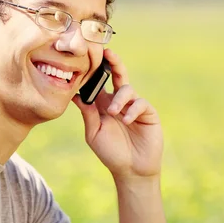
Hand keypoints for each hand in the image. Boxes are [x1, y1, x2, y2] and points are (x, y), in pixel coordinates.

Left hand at [72, 48, 163, 180]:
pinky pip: (140, 103)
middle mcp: (119, 101)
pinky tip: (126, 121)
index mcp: (104, 104)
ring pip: (127, 89)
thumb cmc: (111, 152)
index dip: (96, 70)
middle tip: (108, 53)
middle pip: (118, 75)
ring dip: (119, 99)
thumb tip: (75, 94)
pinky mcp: (148, 113)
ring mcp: (134, 106)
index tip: (88, 57)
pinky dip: (131, 110)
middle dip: (114, 63)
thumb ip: (88, 113)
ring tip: (114, 113)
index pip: (100, 82)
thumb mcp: (94, 133)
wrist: (131, 169)